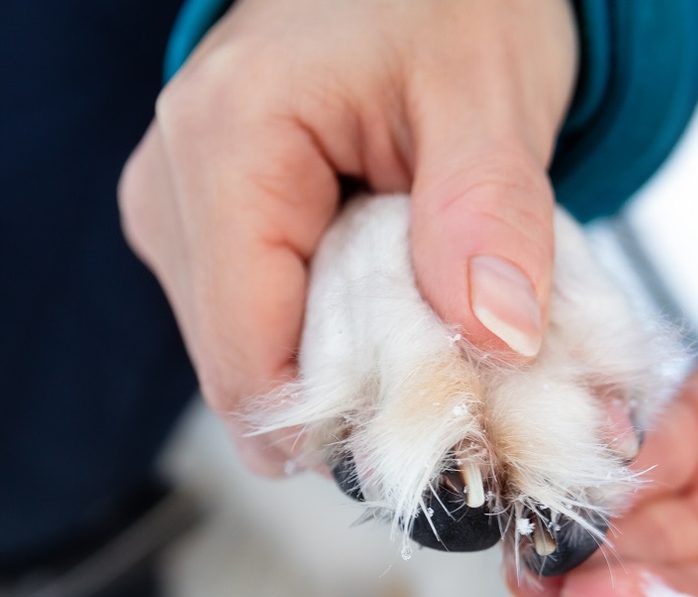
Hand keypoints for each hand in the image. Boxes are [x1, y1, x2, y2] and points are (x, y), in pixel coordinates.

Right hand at [119, 0, 575, 472]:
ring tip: (433, 316)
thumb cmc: (444, 5)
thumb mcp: (489, 90)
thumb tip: (493, 342)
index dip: (349, 423)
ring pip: (265, 370)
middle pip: (254, 379)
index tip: (446, 424)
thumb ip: (488, 213)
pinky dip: (349, 350)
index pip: (251, 366)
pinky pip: (276, 341)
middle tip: (460, 366)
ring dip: (361, 375)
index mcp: (224, 151)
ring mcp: (186, 228)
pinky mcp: (216, 249)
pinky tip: (400, 305)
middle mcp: (174, 198)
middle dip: (363, 399)